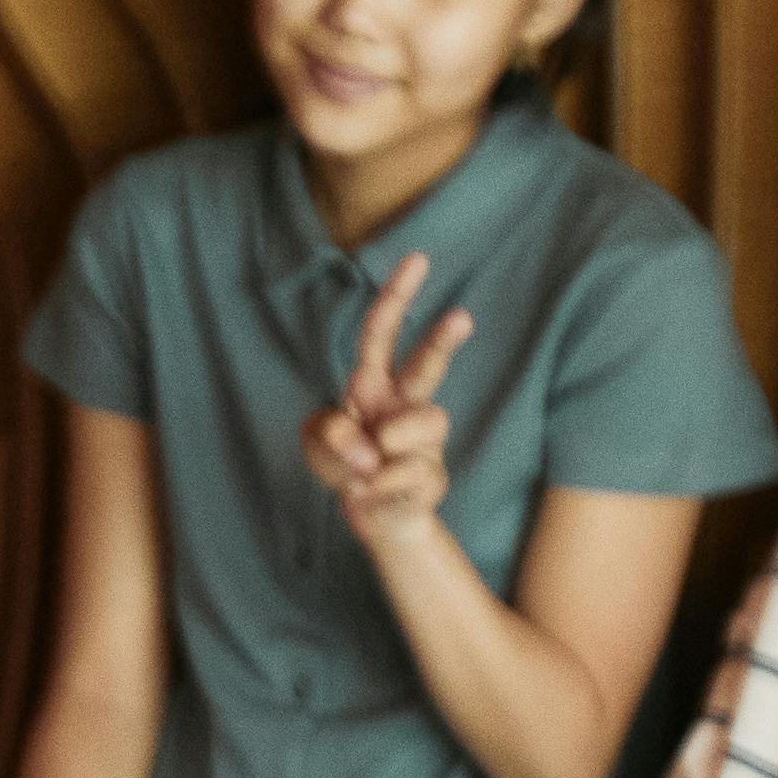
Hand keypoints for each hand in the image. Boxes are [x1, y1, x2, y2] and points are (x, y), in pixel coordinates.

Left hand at [298, 255, 470, 547]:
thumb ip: (326, 434)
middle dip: (442, 339)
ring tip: (365, 469)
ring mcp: (424, 439)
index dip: (397, 296)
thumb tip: (368, 443)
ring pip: (422, 424)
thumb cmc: (345, 466)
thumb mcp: (316, 445)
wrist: (374, 517)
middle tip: (462, 316)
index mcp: (373, 384)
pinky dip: (379, 488)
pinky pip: (409, 474)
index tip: (418, 260)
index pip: (383, 332)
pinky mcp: (433, 475)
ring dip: (387, 446)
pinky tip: (372, 493)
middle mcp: (404, 404)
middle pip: (427, 364)